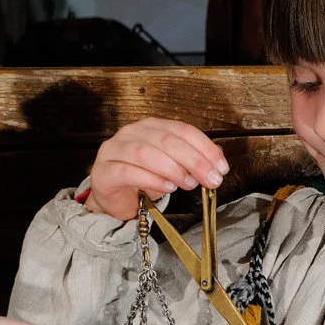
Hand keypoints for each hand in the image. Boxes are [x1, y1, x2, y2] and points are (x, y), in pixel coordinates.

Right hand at [85, 119, 228, 220]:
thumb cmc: (142, 180)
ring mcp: (114, 150)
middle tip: (210, 179)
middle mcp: (131, 133)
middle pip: (167, 140)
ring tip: (188, 184)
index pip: (182, 130)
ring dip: (173, 169)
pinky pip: (128, 172)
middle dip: (194, 161)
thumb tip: (216, 162)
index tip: (221, 167)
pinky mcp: (104, 171)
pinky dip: (151, 180)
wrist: (113, 199)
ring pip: (146, 153)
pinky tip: (167, 188)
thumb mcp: (172, 168)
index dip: (205, 148)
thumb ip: (192, 161)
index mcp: (151, 126)